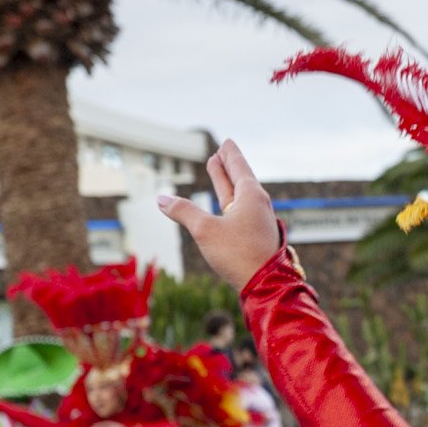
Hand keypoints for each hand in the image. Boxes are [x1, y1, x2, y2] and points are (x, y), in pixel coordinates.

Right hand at [157, 140, 282, 289]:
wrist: (266, 284)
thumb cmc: (238, 254)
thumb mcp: (205, 229)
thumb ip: (183, 211)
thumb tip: (161, 199)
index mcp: (251, 195)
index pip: (239, 167)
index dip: (230, 154)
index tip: (227, 142)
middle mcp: (259, 205)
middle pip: (240, 179)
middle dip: (228, 166)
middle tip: (221, 153)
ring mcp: (259, 222)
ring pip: (240, 196)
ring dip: (228, 183)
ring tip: (219, 171)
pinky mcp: (256, 237)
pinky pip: (241, 211)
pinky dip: (231, 201)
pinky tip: (227, 207)